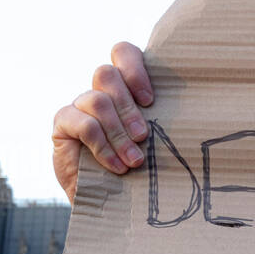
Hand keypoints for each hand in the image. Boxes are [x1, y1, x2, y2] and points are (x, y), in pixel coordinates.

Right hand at [52, 42, 154, 204]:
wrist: (108, 200)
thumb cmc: (138, 168)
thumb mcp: (153, 142)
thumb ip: (161, 122)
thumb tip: (191, 116)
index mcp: (124, 88)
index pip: (123, 53)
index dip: (135, 69)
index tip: (150, 102)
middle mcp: (99, 91)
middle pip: (107, 74)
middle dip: (128, 108)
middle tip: (143, 136)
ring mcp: (78, 105)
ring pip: (97, 100)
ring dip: (119, 133)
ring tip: (134, 161)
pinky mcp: (63, 124)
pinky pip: (83, 124)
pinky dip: (103, 147)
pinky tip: (117, 167)